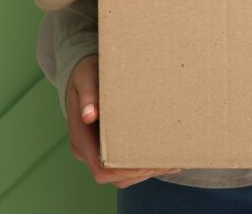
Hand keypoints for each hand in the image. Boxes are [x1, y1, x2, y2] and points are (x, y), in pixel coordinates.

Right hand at [65, 55, 179, 187]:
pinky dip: (144, 165)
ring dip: (145, 171)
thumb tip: (88, 115)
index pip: (101, 168)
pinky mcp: (109, 148)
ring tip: (170, 162)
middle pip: (114, 176)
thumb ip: (88, 95)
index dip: (124, 171)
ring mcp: (97, 151)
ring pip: (121, 175)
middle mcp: (87, 150)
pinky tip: (166, 160)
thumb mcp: (86, 78)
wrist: (83, 76)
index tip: (146, 163)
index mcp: (80, 137)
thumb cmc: (86, 75)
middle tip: (166, 161)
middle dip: (140, 172)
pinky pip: (125, 166)